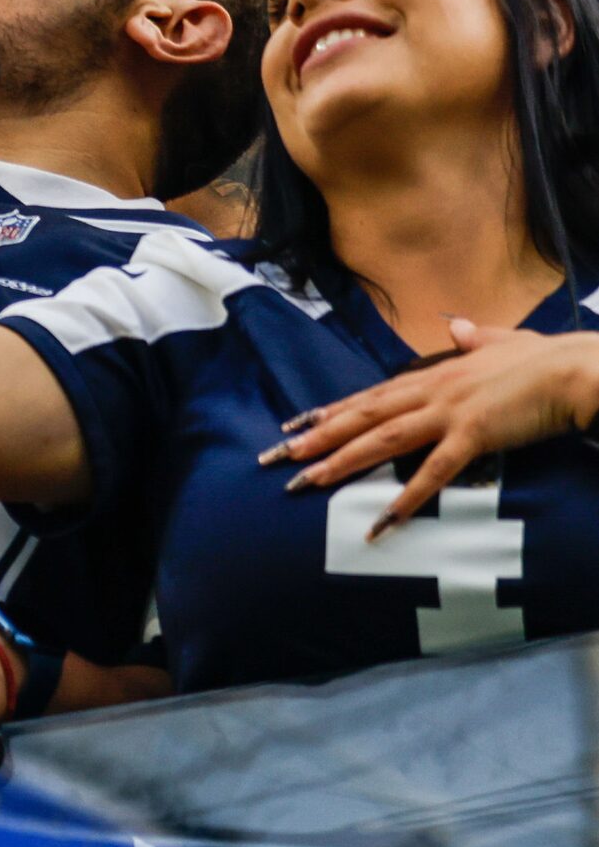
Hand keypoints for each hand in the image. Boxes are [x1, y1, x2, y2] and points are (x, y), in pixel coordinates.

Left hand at [263, 319, 598, 536]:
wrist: (580, 368)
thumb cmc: (547, 358)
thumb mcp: (503, 341)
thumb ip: (473, 337)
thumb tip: (454, 324)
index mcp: (437, 373)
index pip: (371, 394)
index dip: (331, 410)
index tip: (295, 423)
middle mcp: (433, 391)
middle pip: (363, 416)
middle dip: (317, 437)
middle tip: (276, 457)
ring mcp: (450, 412)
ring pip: (382, 440)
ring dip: (342, 462)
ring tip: (306, 483)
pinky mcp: (474, 435)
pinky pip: (433, 473)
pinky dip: (405, 498)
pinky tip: (380, 522)